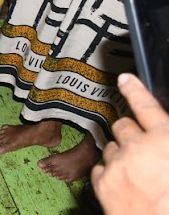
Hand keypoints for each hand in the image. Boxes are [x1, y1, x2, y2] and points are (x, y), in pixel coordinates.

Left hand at [91, 73, 168, 214]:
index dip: (134, 89)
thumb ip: (167, 139)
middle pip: (123, 125)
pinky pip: (101, 168)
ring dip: (121, 155)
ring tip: (136, 172)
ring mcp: (116, 164)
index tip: (124, 79)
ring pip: (111, 147)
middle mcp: (137, 147)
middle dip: (130, 133)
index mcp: (164, 139)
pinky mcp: (101, 181)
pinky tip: (124, 184)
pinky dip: (110, 173)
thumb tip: (162, 132)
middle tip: (141, 149)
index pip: (145, 105)